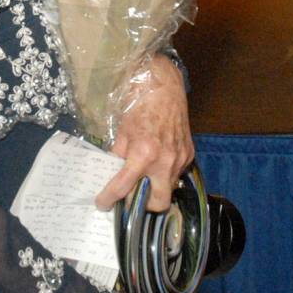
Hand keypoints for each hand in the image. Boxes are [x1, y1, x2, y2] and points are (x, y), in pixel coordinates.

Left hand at [94, 53, 193, 212]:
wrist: (165, 87)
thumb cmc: (139, 104)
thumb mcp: (122, 130)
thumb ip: (118, 154)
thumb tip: (111, 172)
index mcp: (143, 154)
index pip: (124, 186)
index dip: (109, 198)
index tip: (102, 204)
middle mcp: (165, 162)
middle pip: (158, 203)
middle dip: (144, 205)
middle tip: (132, 196)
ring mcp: (180, 160)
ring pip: (169, 189)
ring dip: (156, 188)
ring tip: (145, 176)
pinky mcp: (189, 155)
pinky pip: (176, 173)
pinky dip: (165, 173)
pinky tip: (158, 161)